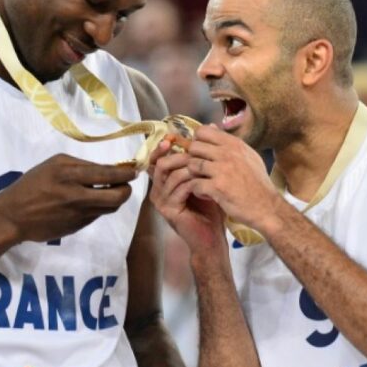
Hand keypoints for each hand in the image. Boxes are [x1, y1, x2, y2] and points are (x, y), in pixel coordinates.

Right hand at [0, 154, 136, 242]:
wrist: (13, 216)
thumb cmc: (32, 184)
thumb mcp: (54, 165)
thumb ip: (81, 165)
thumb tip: (108, 170)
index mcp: (69, 175)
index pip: (108, 175)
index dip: (126, 174)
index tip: (134, 171)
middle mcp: (77, 196)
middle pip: (117, 197)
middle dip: (126, 190)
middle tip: (126, 185)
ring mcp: (78, 215)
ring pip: (109, 208)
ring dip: (115, 200)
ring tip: (111, 192)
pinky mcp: (77, 228)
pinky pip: (96, 216)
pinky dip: (99, 208)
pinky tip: (90, 202)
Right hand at [149, 140, 226, 257]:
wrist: (211, 238)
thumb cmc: (209, 209)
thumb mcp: (205, 179)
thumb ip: (203, 157)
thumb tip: (211, 127)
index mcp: (163, 182)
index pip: (156, 160)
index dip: (162, 147)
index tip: (174, 137)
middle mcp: (158, 191)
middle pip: (160, 164)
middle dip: (178, 155)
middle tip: (193, 151)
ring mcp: (161, 201)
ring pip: (170, 174)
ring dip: (189, 168)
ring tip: (204, 166)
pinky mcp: (168, 210)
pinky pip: (179, 189)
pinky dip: (193, 182)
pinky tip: (204, 182)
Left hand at [185, 125, 283, 232]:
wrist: (267, 207)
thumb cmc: (257, 182)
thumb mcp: (248, 156)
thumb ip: (228, 142)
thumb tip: (211, 126)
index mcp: (234, 144)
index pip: (203, 131)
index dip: (197, 141)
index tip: (201, 152)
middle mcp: (228, 153)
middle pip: (194, 147)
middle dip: (193, 158)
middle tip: (199, 169)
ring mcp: (222, 170)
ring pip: (192, 165)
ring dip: (193, 175)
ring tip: (202, 182)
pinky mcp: (217, 187)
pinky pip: (195, 184)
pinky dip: (197, 190)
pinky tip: (206, 194)